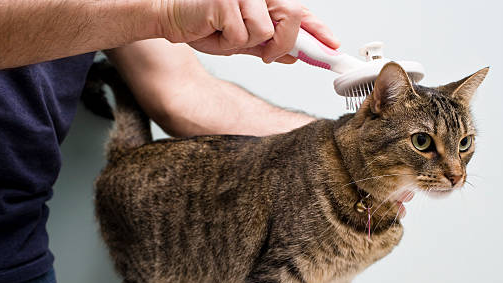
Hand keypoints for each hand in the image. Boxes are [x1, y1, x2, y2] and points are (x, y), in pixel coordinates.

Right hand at [158, 0, 339, 62]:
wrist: (169, 17)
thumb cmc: (202, 24)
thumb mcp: (241, 40)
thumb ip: (268, 46)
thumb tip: (293, 56)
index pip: (299, 11)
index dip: (318, 30)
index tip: (333, 46)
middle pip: (291, 17)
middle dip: (283, 43)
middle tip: (265, 53)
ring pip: (266, 31)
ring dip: (247, 44)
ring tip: (226, 34)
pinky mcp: (227, 0)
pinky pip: (243, 35)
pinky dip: (229, 42)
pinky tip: (214, 30)